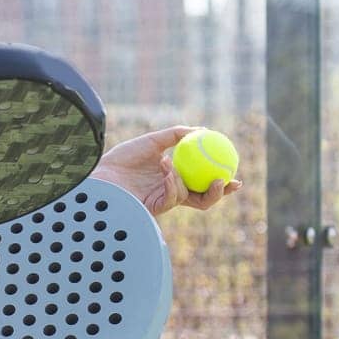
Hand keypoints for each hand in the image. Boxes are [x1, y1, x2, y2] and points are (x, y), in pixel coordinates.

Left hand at [92, 125, 242, 216]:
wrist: (101, 171)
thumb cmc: (123, 157)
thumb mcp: (153, 141)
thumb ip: (176, 135)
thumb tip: (203, 130)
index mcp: (174, 179)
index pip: (203, 184)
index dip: (222, 182)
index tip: (237, 175)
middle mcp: (172, 192)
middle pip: (203, 199)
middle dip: (219, 193)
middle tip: (228, 180)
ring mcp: (164, 201)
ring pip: (191, 199)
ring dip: (187, 180)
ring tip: (177, 166)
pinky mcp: (154, 207)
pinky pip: (173, 197)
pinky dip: (173, 181)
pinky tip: (165, 168)